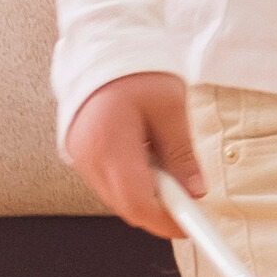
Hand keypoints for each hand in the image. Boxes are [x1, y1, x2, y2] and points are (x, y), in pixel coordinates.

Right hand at [67, 69, 204, 239]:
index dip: (166, 221)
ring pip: (117, 197)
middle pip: (127, 206)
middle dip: (160, 211)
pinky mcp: (80, 155)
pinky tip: (151, 164)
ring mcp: (80, 159)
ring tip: (172, 172)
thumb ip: (182, 152)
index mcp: (111, 145)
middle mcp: (89, 158)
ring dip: (147, 196)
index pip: (139, 203)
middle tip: (191, 203)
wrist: (102, 49)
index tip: (191, 227)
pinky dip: (133, 183)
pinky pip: (109, 182)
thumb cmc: (138, 70)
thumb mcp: (171, 107)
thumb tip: (196, 190)